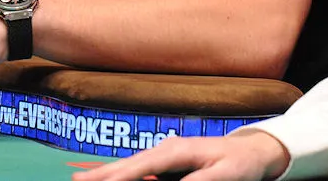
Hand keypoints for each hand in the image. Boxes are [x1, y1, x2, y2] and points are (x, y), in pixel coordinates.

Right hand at [71, 130, 289, 180]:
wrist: (251, 151)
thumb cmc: (240, 162)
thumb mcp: (226, 174)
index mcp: (177, 150)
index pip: (142, 165)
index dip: (120, 175)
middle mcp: (166, 149)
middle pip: (128, 164)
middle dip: (102, 172)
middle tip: (75, 179)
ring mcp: (164, 155)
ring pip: (129, 166)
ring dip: (105, 172)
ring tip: (80, 177)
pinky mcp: (166, 163)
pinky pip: (138, 170)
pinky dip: (120, 173)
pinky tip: (105, 176)